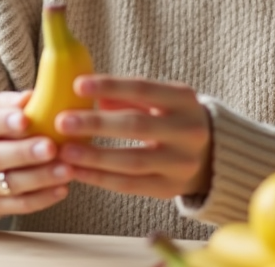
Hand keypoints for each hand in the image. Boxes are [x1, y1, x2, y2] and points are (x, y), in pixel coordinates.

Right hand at [0, 91, 72, 214]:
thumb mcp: (2, 107)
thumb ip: (15, 102)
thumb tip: (30, 97)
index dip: (3, 122)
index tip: (26, 120)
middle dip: (25, 153)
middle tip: (52, 147)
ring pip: (8, 185)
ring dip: (39, 178)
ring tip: (66, 169)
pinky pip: (17, 206)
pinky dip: (42, 199)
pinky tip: (62, 188)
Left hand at [55, 76, 212, 199]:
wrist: (212, 155)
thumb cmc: (173, 119)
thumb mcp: (160, 100)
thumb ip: (127, 95)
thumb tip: (88, 94)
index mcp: (184, 100)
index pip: (143, 89)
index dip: (110, 86)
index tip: (77, 85)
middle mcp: (188, 131)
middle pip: (136, 126)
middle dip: (96, 124)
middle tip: (62, 121)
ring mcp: (181, 163)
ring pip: (132, 161)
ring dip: (94, 157)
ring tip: (64, 151)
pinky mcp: (170, 188)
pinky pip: (130, 185)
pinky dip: (100, 179)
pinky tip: (77, 172)